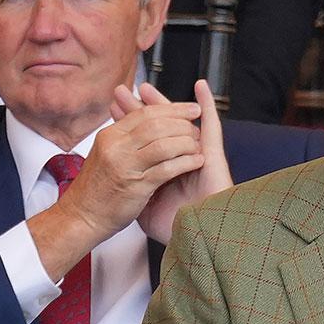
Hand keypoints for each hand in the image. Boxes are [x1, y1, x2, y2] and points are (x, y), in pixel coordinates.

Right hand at [30, 86, 202, 278]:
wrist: (81, 217)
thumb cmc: (95, 189)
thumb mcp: (105, 154)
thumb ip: (125, 138)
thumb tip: (146, 122)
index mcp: (110, 136)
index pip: (145, 113)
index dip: (172, 109)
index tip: (190, 108)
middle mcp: (116, 147)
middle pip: (156, 124)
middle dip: (183, 123)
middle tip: (197, 126)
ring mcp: (126, 166)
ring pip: (163, 144)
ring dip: (186, 142)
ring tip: (197, 145)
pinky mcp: (136, 186)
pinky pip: (167, 169)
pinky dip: (185, 163)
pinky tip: (196, 162)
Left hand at [126, 79, 233, 243]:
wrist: (198, 236)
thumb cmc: (176, 228)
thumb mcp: (144, 210)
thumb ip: (134, 194)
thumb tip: (116, 187)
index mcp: (160, 169)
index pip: (141, 140)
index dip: (126, 124)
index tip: (111, 111)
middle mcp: (176, 159)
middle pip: (155, 126)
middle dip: (137, 109)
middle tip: (120, 92)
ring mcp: (194, 154)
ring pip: (177, 121)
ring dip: (162, 102)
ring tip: (145, 87)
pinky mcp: (212, 154)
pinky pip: (211, 125)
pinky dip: (207, 105)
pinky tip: (200, 86)